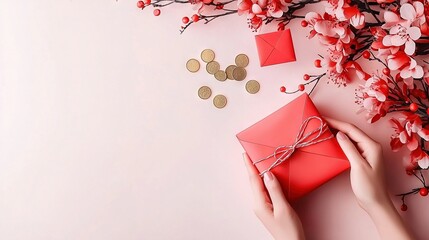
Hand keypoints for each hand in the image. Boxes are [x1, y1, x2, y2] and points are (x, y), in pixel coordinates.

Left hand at [243, 153, 304, 239]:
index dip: (250, 166)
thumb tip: (268, 174)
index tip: (245, 154)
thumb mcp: (283, 208)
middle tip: (251, 154)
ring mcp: (263, 206)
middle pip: (254, 182)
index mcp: (260, 203)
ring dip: (259, 174)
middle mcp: (258, 204)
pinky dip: (265, 182)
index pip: (254, 180)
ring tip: (258, 162)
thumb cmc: (289, 229)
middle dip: (253, 168)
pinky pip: (265, 191)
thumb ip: (275, 190)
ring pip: (259, 186)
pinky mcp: (268, 208)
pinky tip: (268, 177)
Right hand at [325, 117, 413, 239]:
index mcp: (372, 146)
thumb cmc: (368, 187)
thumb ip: (349, 149)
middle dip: (336, 125)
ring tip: (323, 128)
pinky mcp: (361, 158)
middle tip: (321, 121)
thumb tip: (339, 134)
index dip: (336, 122)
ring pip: (350, 137)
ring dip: (337, 132)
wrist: (375, 202)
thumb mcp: (358, 166)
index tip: (323, 118)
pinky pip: (350, 145)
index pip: (351, 129)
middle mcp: (370, 146)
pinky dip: (340, 141)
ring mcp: (366, 152)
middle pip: (351, 131)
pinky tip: (332, 140)